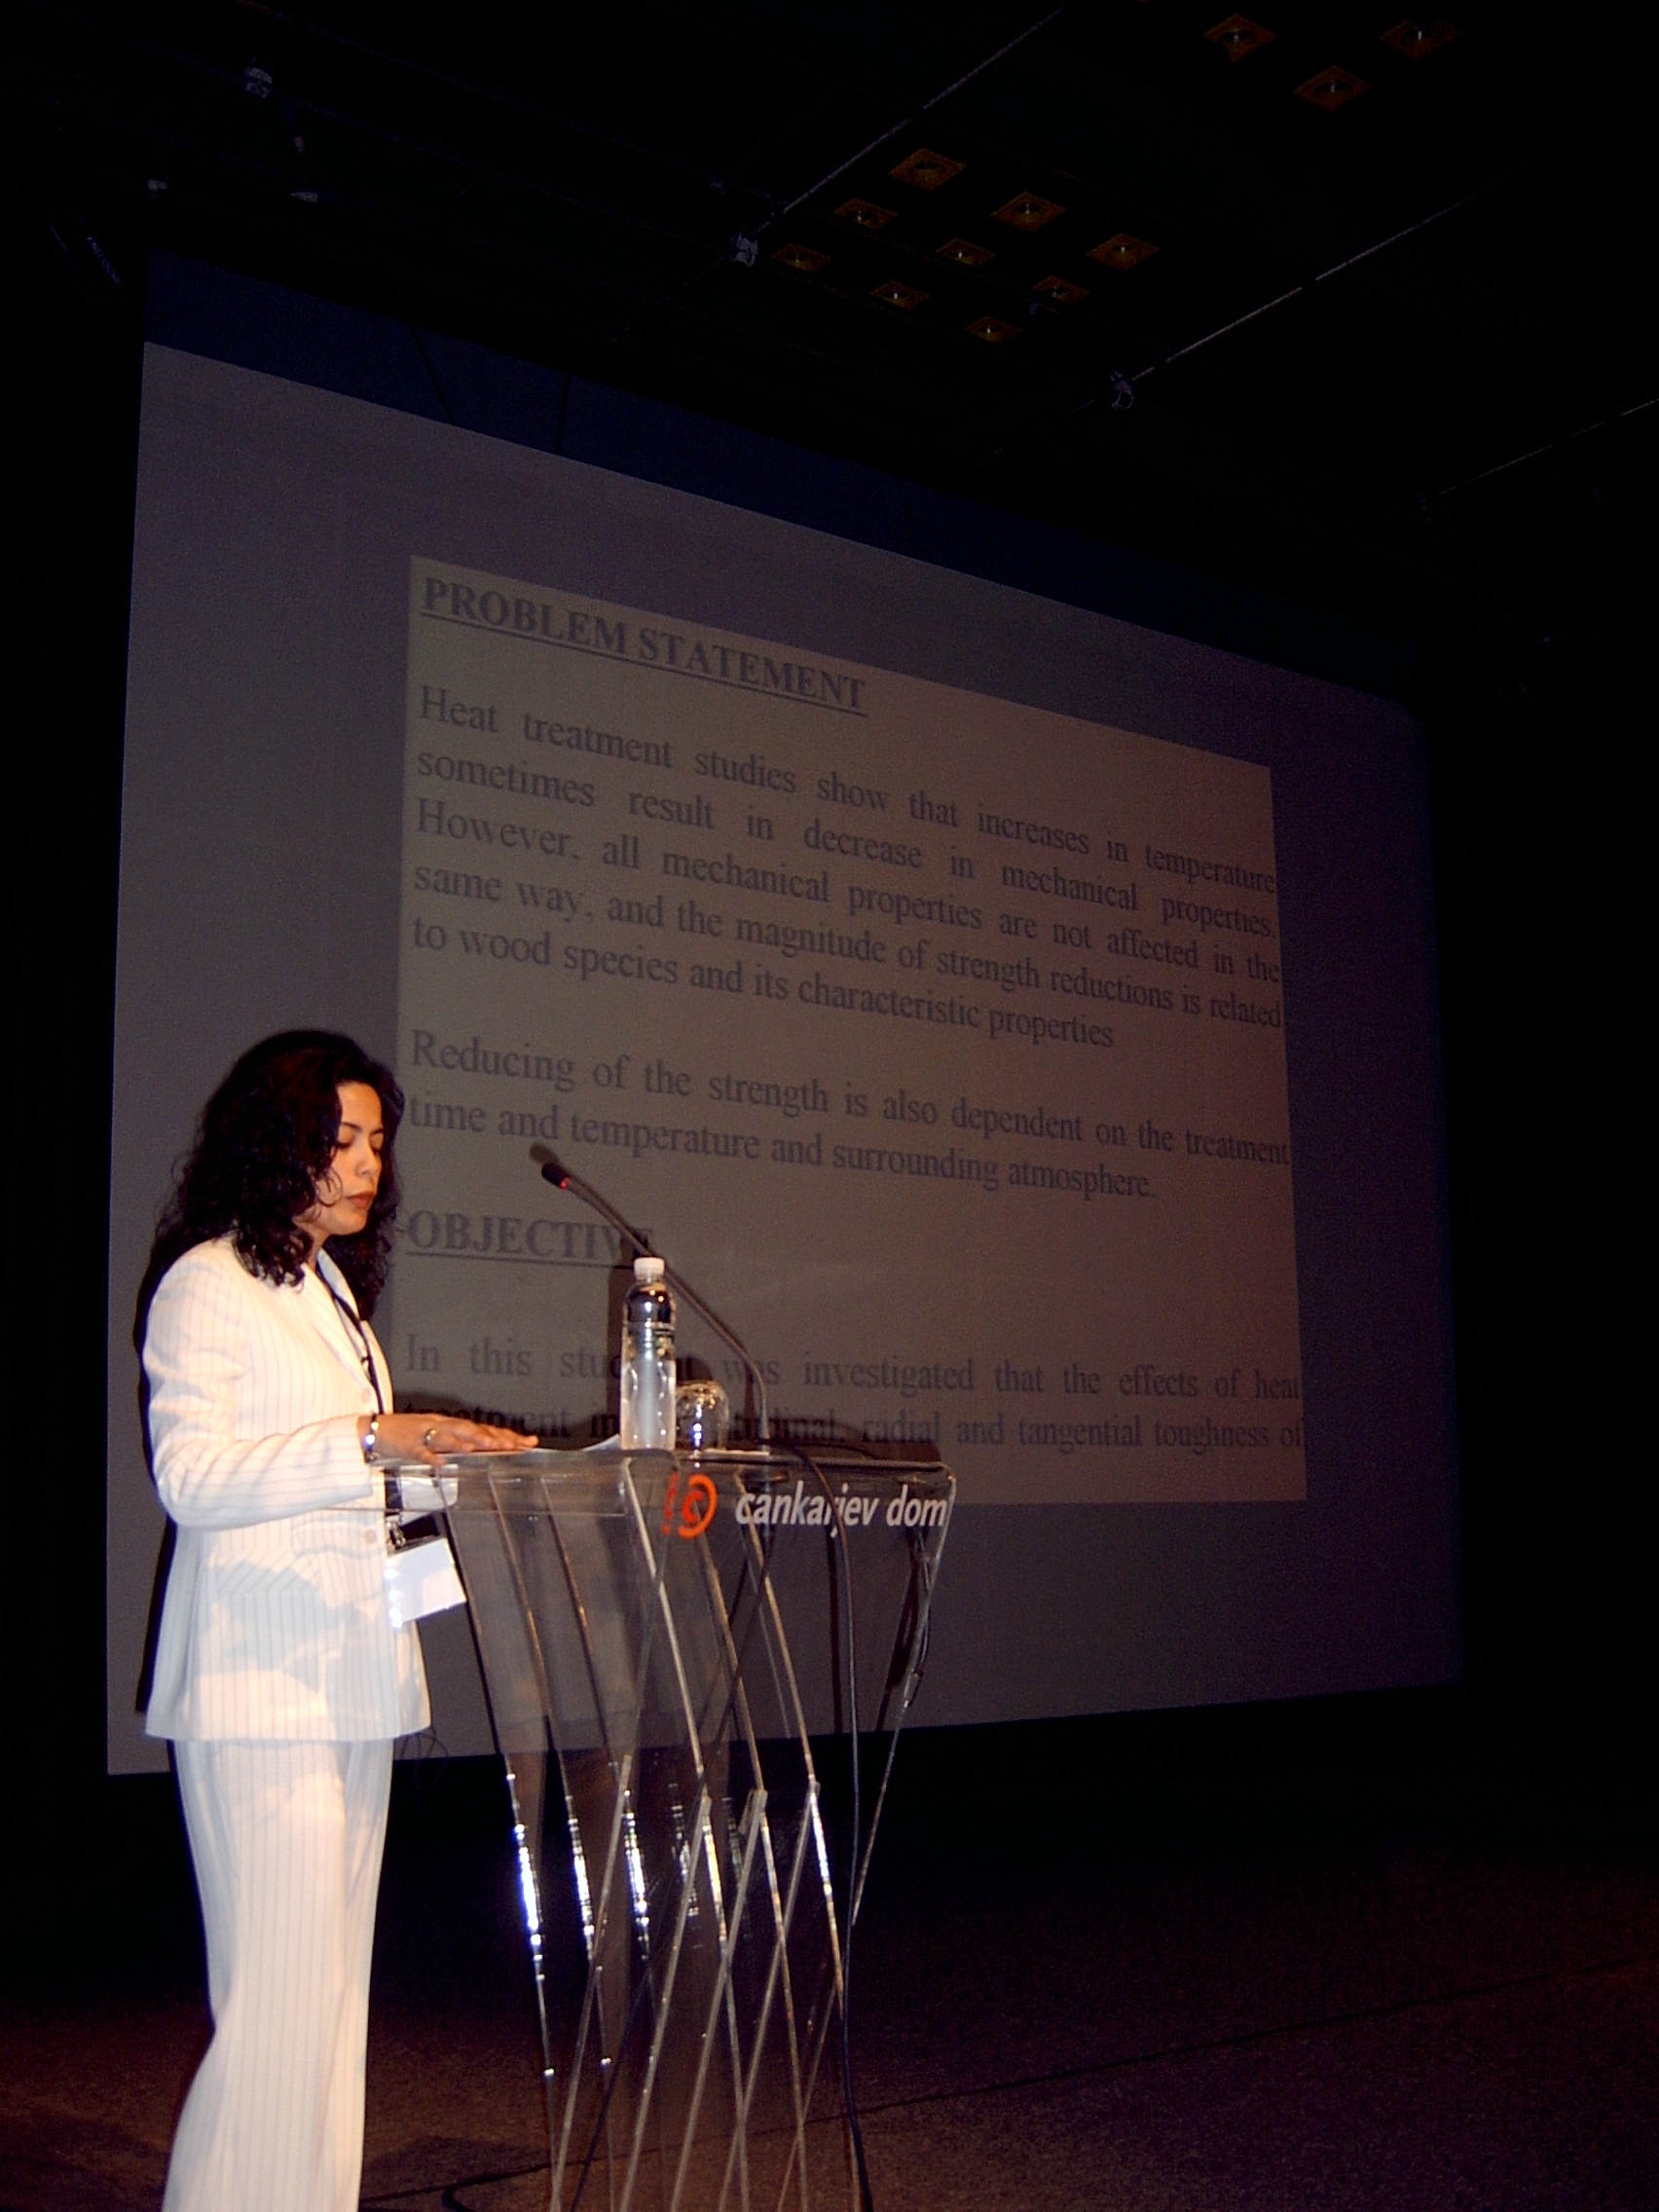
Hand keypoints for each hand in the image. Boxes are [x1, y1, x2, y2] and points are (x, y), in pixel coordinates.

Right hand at [363, 1413, 537, 1463]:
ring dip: (469, 1440)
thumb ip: (458, 1446)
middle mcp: (441, 1425)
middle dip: (495, 1438)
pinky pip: (421, 1451)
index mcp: (450, 1425)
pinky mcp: (407, 1445)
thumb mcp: (437, 1440)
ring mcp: (425, 1434)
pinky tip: (441, 1462)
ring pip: (450, 1435)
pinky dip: (431, 1456)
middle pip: (473, 1429)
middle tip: (516, 1446)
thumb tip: (483, 1452)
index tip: (528, 1443)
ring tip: (487, 1447)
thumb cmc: (405, 1436)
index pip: (484, 1430)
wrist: (373, 1430)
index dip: (507, 1436)